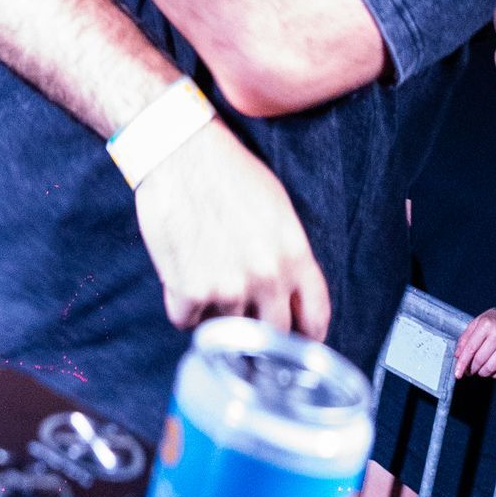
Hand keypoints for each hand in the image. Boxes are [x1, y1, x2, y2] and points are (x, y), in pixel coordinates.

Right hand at [133, 117, 330, 338]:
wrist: (180, 152)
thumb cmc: (228, 173)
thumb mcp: (278, 210)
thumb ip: (289, 257)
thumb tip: (288, 295)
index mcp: (294, 256)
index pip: (315, 318)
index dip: (306, 337)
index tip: (295, 344)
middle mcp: (267, 278)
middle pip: (271, 336)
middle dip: (257, 332)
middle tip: (241, 319)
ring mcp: (228, 287)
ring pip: (225, 330)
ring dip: (214, 313)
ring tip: (204, 276)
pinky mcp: (189, 290)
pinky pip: (186, 321)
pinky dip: (182, 306)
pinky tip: (181, 276)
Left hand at [455, 299, 495, 380]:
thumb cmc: (494, 320)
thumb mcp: (477, 322)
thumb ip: (465, 338)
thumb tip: (458, 356)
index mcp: (486, 324)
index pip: (471, 348)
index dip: (462, 363)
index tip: (457, 374)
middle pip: (480, 360)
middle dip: (471, 369)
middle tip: (469, 371)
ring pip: (491, 367)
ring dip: (482, 373)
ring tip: (479, 370)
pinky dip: (494, 374)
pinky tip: (491, 370)